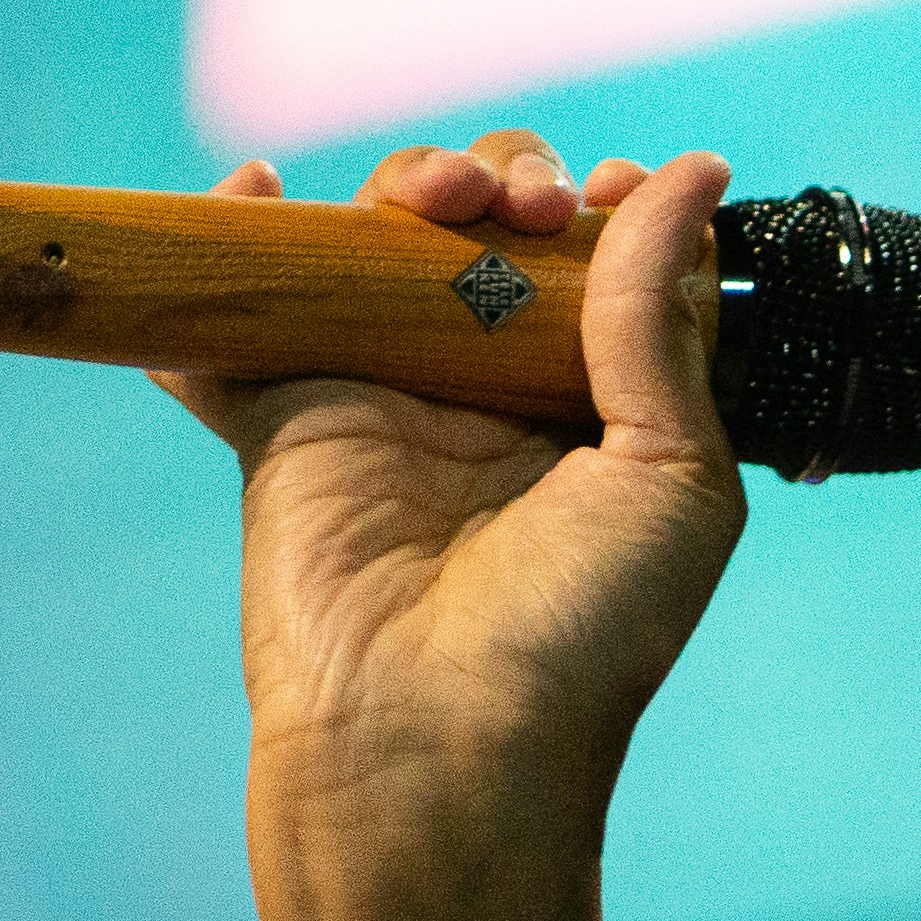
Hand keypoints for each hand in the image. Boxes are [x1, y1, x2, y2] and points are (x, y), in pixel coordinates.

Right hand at [183, 129, 745, 920]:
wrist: (438, 746)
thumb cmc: (580, 635)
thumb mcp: (670, 473)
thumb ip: (662, 322)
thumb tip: (695, 174)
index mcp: (603, 408)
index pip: (603, 265)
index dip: (606, 209)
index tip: (607, 197)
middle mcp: (496, 393)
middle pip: (490, 232)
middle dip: (509, 180)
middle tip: (523, 207)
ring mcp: (386, 398)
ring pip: (379, 243)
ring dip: (403, 184)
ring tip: (435, 196)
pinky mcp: (287, 418)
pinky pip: (241, 313)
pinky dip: (224, 244)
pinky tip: (246, 192)